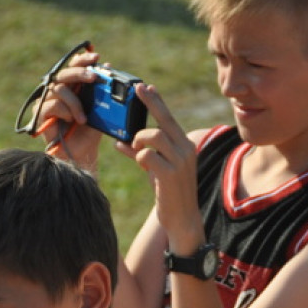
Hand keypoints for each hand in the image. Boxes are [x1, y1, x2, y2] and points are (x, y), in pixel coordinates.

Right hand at [34, 49, 103, 170]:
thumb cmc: (89, 132)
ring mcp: (47, 101)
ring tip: (83, 118)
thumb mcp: (100, 110)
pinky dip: (65, 111)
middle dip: (80, 73)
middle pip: (64, 73)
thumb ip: (101, 91)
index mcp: (72, 86)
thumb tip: (107, 66)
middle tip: (94, 78)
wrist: (82, 154)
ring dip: (75, 102)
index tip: (96, 57)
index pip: (74, 66)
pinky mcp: (40, 114)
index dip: (83, 60)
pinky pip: (52, 105)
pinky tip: (72, 121)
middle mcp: (57, 91)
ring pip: (59, 89)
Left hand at [116, 84, 204, 254]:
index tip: (145, 87)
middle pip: (165, 120)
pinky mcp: (170, 175)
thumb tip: (121, 142)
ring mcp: (180, 162)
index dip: (157, 102)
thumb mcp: (156, 171)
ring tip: (136, 147)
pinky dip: (138, 156)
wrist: (183, 220)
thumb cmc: (170, 195)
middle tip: (136, 90)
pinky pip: (147, 156)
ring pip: (155, 136)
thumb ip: (142, 155)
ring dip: (140, 139)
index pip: (169, 119)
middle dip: (150, 103)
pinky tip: (138, 162)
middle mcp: (186, 151)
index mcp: (186, 147)